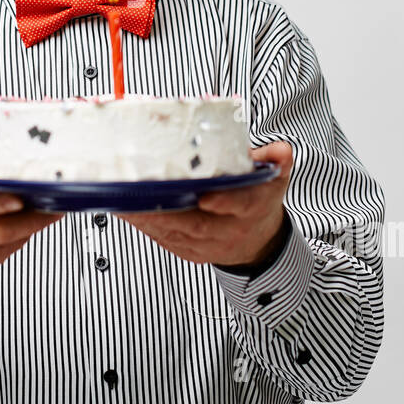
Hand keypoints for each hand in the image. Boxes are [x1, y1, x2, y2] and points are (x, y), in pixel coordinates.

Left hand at [115, 141, 292, 266]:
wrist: (259, 239)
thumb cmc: (260, 200)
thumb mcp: (274, 177)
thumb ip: (275, 160)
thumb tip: (280, 150)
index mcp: (252, 209)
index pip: (241, 206)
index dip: (224, 203)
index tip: (207, 196)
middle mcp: (229, 231)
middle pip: (197, 224)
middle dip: (167, 212)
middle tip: (140, 194)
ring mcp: (208, 246)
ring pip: (175, 235)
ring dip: (147, 218)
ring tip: (123, 200)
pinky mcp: (190, 252)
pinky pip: (165, 241)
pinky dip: (144, 226)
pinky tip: (127, 211)